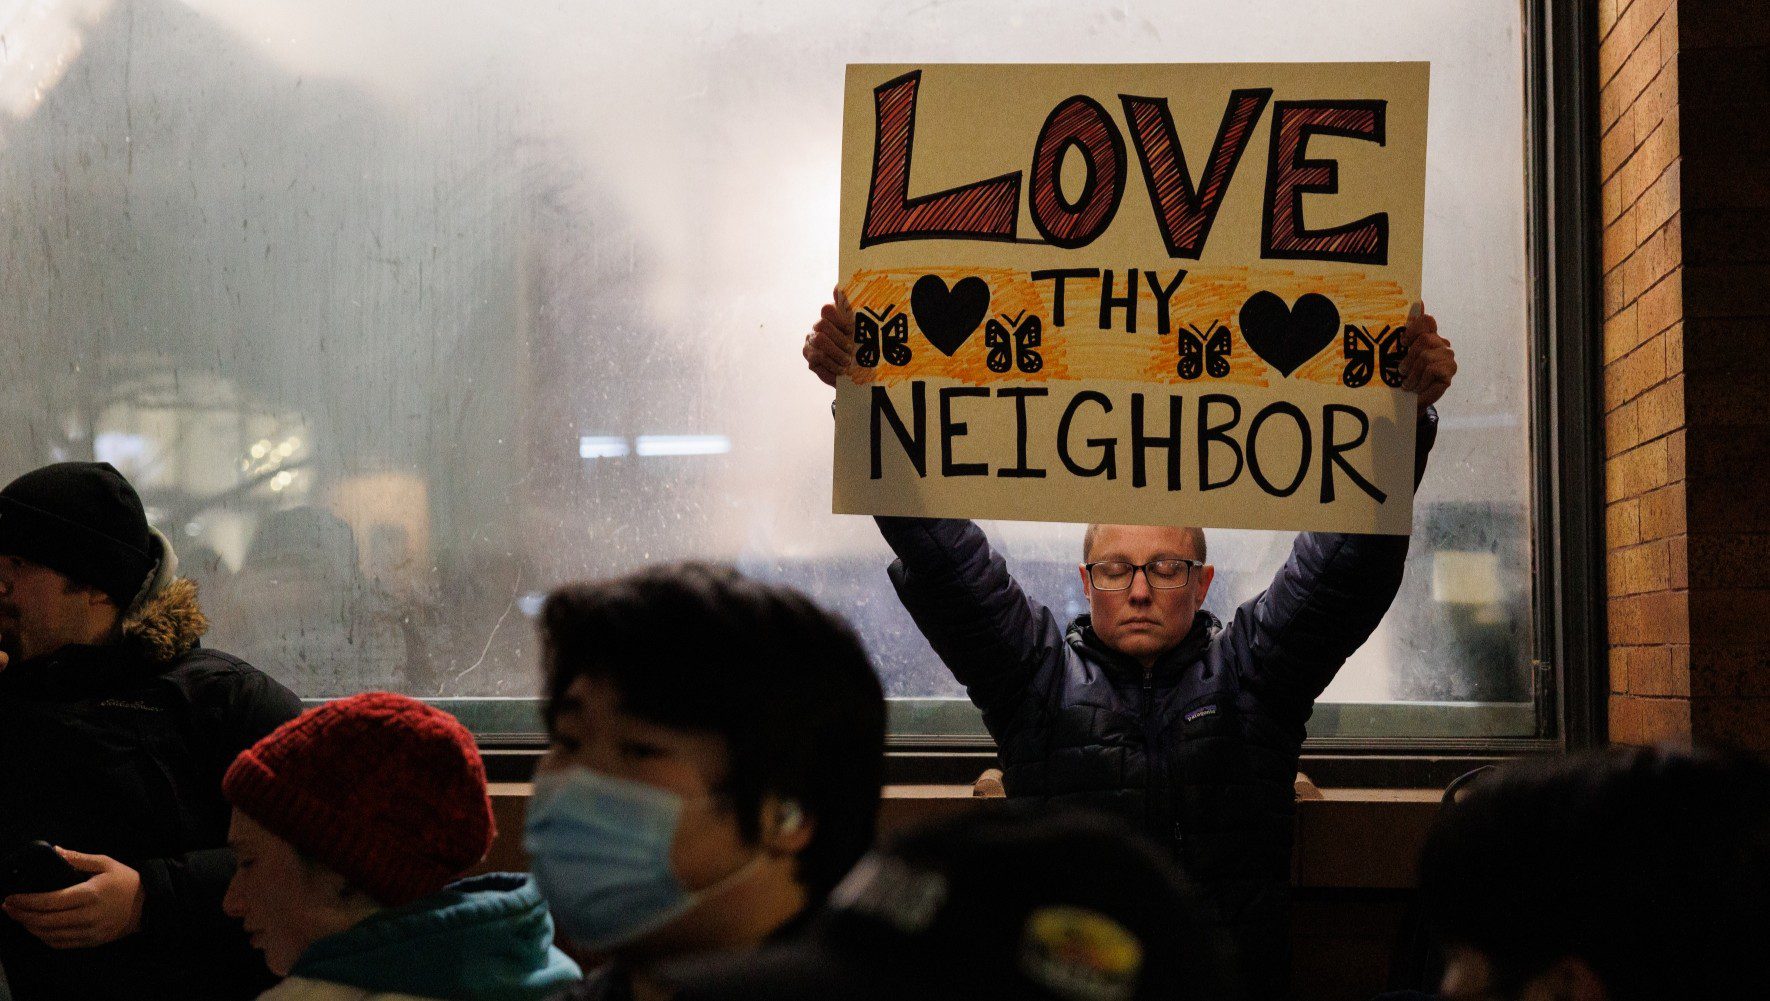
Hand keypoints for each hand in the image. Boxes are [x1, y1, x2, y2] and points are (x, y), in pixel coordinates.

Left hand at [2, 848, 144, 948]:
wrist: (148, 905)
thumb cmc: (126, 882)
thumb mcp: (106, 863)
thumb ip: (78, 859)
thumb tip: (54, 851)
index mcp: (89, 895)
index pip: (49, 901)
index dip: (26, 901)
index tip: (11, 898)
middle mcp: (86, 916)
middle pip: (44, 921)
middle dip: (21, 915)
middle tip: (8, 907)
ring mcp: (88, 932)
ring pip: (49, 935)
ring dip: (30, 927)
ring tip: (20, 917)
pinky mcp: (90, 942)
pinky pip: (60, 944)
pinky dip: (44, 937)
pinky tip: (38, 929)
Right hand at [803, 287, 856, 386]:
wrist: (859, 372)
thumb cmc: (860, 346)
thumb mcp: (861, 326)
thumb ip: (850, 306)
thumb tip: (839, 285)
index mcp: (830, 317)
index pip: (827, 309)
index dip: (839, 319)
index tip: (850, 329)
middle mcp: (818, 329)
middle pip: (822, 325)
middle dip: (839, 339)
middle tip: (851, 349)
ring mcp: (812, 345)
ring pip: (819, 342)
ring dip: (836, 353)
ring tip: (847, 362)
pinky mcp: (811, 362)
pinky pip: (818, 361)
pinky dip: (832, 366)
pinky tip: (841, 371)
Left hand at [1399, 301, 1455, 414]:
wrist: (1413, 400)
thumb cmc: (1407, 374)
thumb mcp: (1402, 352)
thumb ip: (1411, 329)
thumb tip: (1419, 301)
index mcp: (1430, 337)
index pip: (1427, 321)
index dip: (1414, 329)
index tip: (1404, 341)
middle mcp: (1442, 344)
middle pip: (1424, 340)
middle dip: (1409, 359)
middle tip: (1403, 372)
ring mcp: (1448, 358)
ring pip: (1425, 358)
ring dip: (1413, 375)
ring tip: (1409, 385)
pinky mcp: (1449, 373)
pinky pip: (1431, 371)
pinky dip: (1421, 382)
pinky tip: (1419, 389)